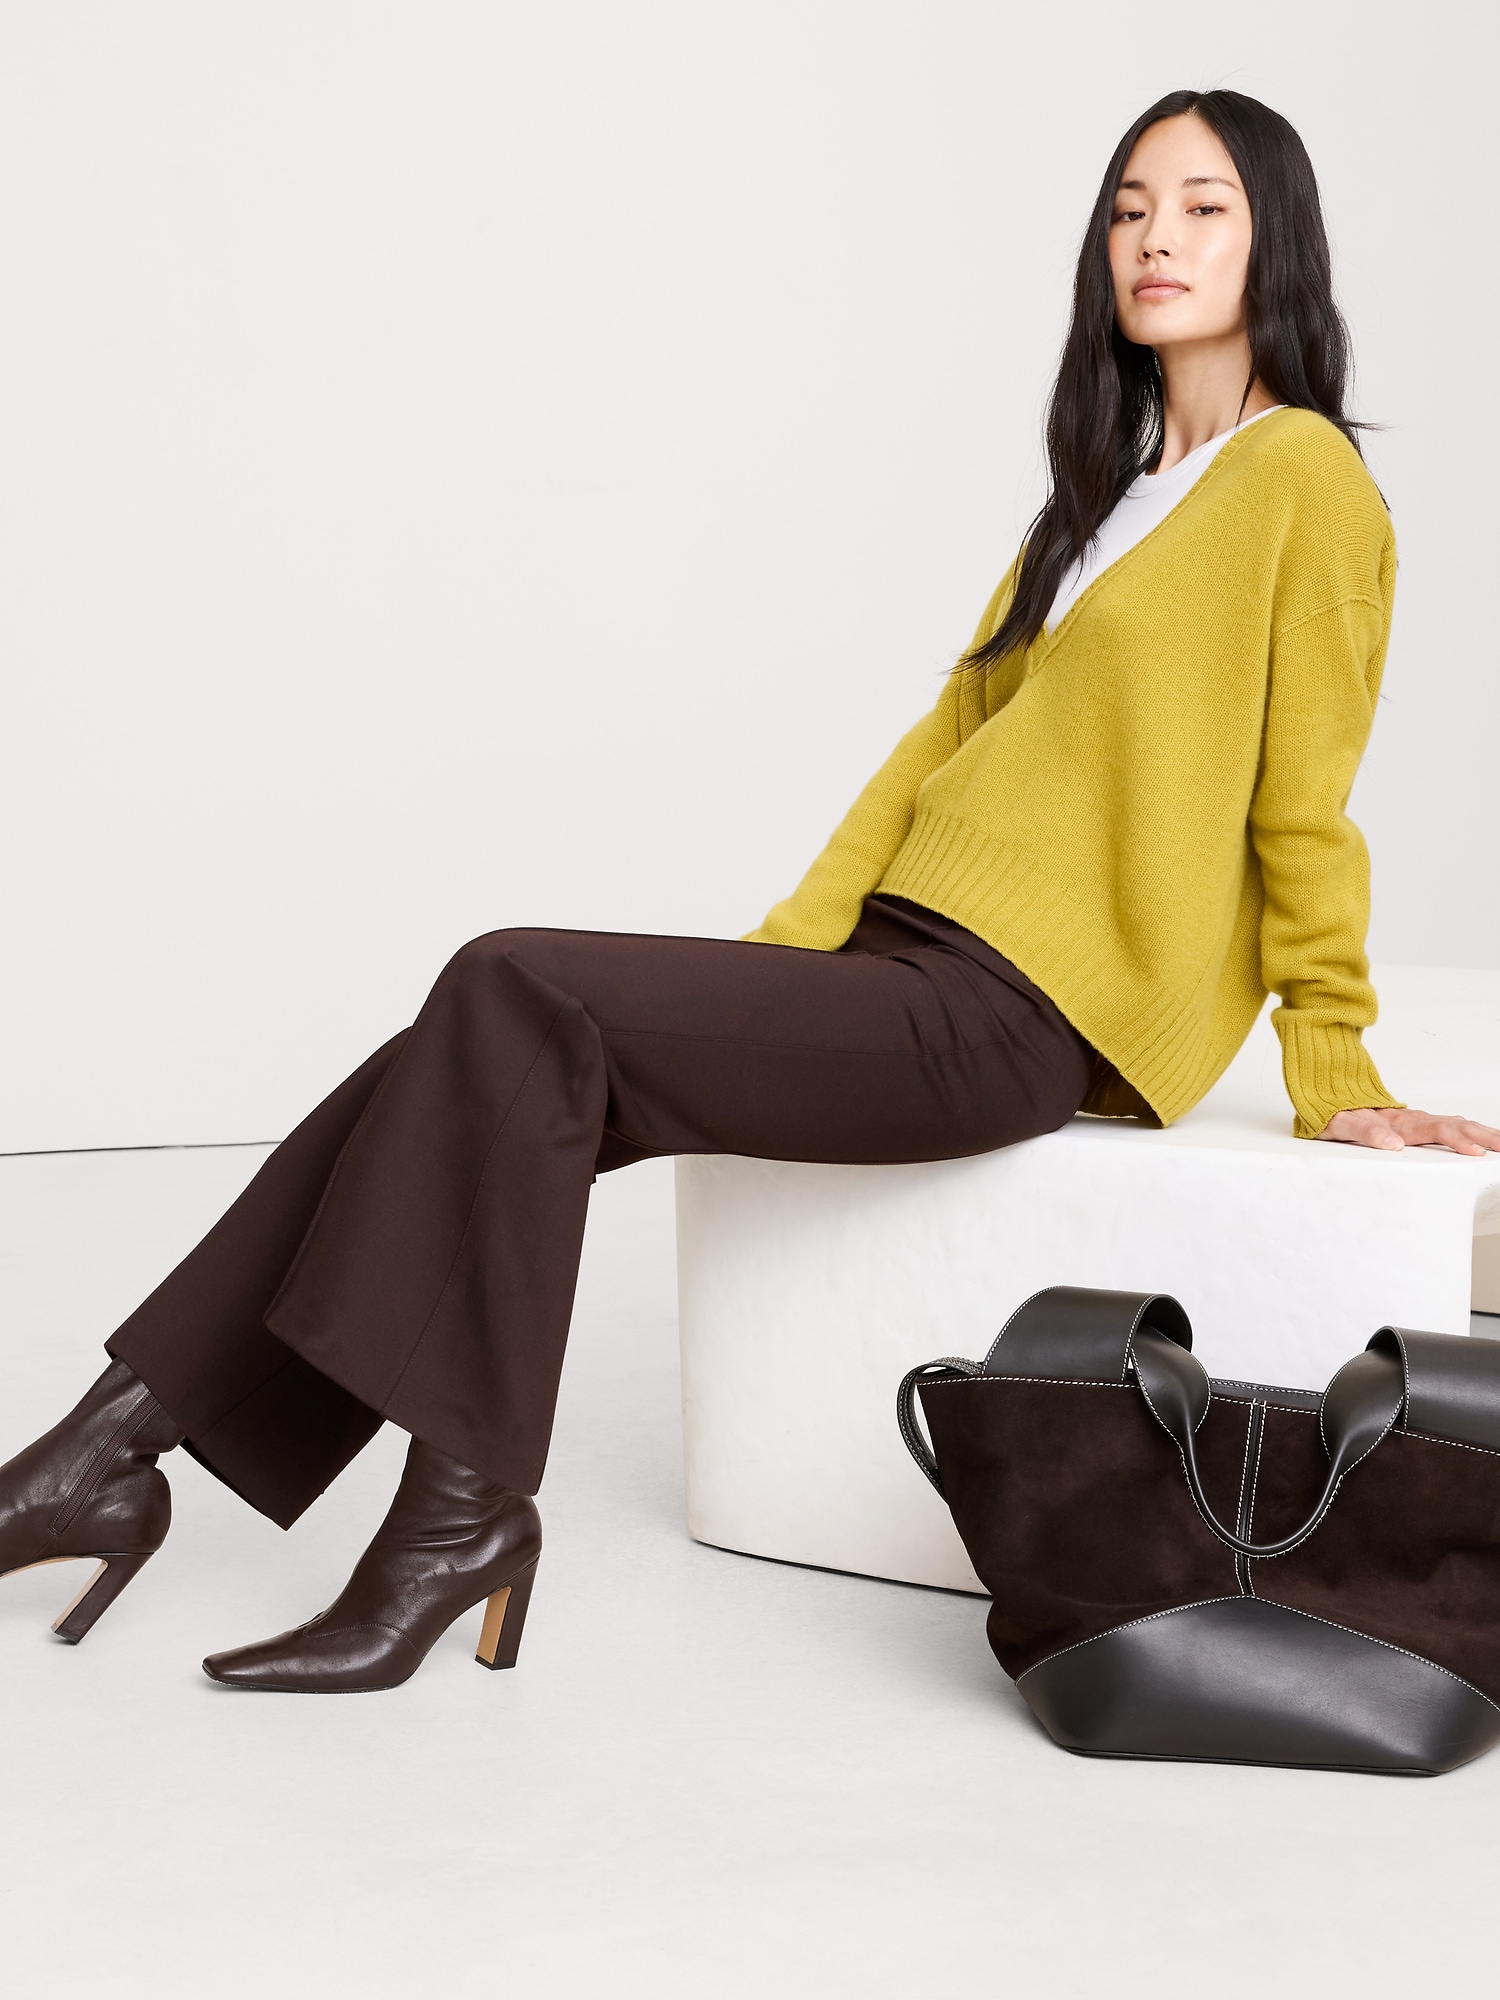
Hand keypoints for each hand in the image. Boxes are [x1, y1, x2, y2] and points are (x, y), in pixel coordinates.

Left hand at [1318, 1107, 1499, 1155]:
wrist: (1326, 1099)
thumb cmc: (1333, 1116)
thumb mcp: (1340, 1125)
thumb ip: (1364, 1132)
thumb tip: (1392, 1144)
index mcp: (1398, 1122)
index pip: (1434, 1131)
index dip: (1456, 1141)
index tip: (1475, 1153)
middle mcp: (1412, 1120)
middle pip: (1454, 1126)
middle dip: (1481, 1136)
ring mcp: (1416, 1121)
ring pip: (1456, 1124)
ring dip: (1481, 1133)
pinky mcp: (1416, 1125)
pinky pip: (1450, 1126)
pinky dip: (1471, 1131)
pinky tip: (1485, 1139)